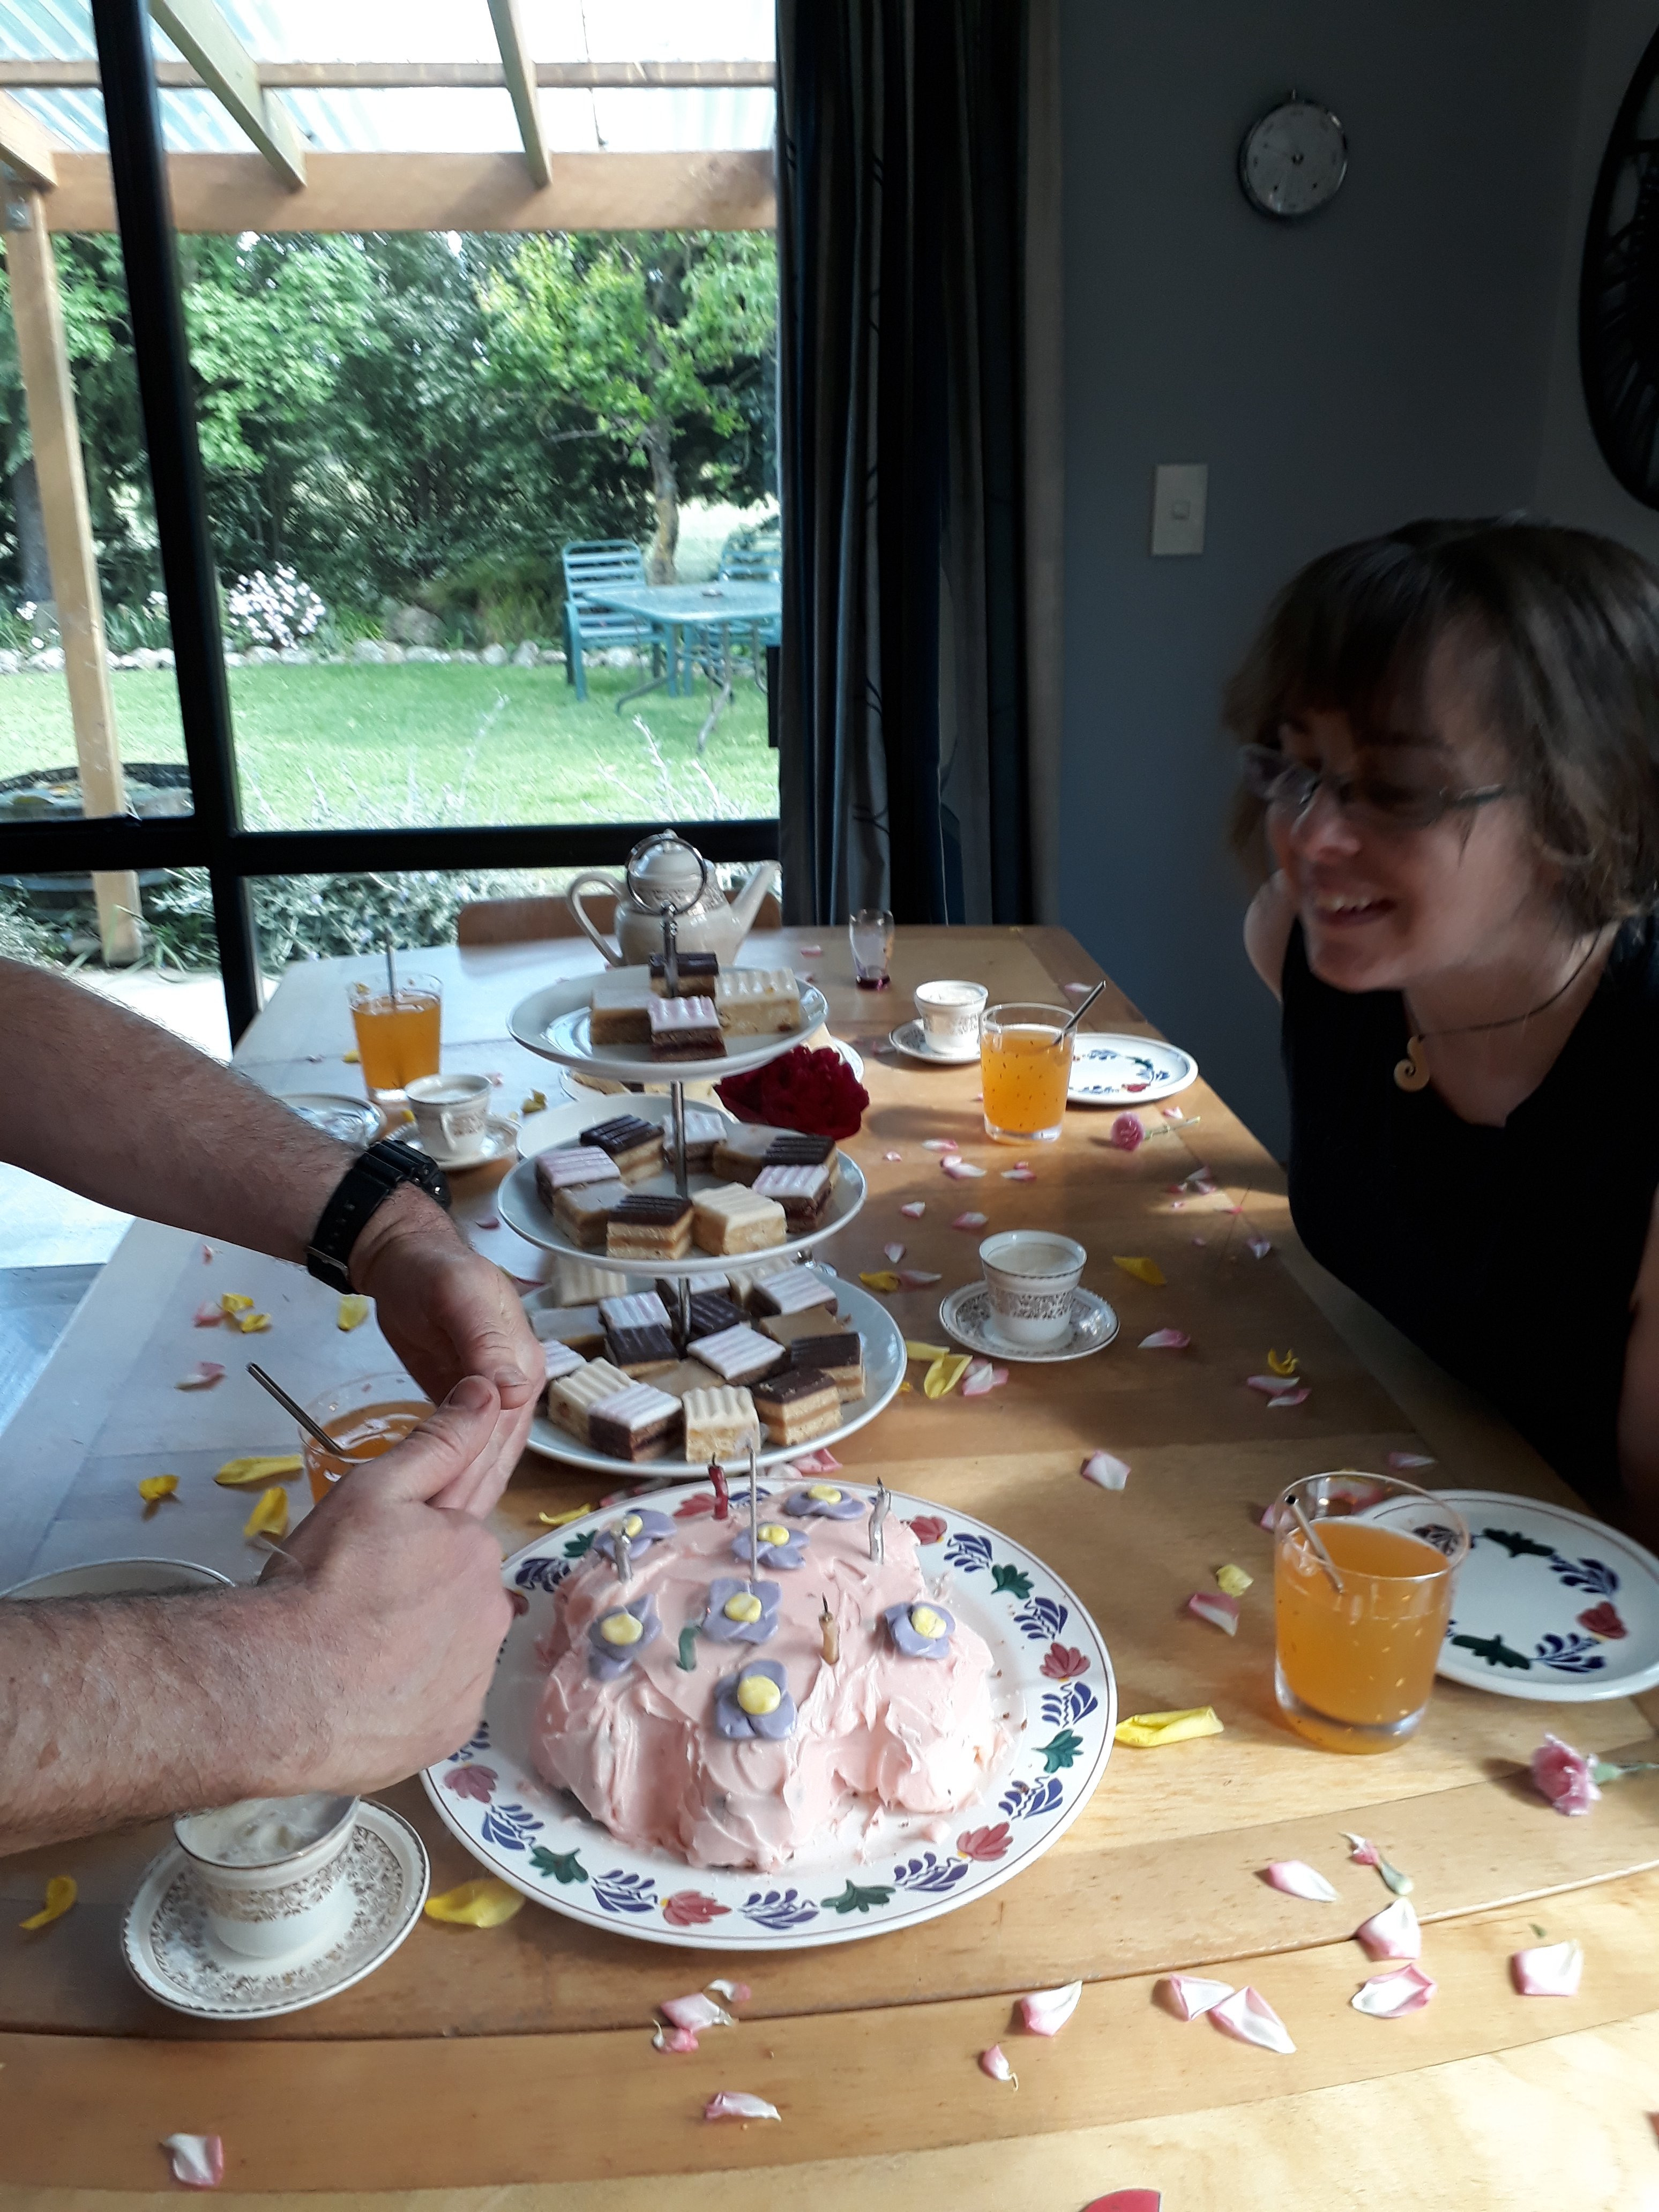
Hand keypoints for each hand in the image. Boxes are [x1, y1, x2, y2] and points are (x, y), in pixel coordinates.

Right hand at [267, 1377, 514, 1791]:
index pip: (461, 1527)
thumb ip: (438, 1442)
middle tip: (355, 1601)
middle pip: (456, 1587)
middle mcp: (491, 1604)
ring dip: (419, 1640)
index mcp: (473, 1542)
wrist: (281, 1689)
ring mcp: (478, 1671)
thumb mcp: (373, 1491)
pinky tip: (372, 1691)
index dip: (423, 1537)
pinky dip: (415, 1693)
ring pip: (451, 1643)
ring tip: (357, 1649)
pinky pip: (442, 1698)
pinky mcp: (459, 1725)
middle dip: (417, 1588)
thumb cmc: (320, 1582)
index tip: (385, 1565)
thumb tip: (491, 1392)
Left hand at [348, 1186, 544, 1513]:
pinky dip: (457, 1472)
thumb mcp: (458, 1294)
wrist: (404, 1256)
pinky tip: (441, 1502)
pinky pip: (469, 1444)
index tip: (449, 1509)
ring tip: (440, 1533)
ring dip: (468, 1490)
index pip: (505, 1428)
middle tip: (436, 1536)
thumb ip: (484, 1340)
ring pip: (488, 1454)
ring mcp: (496, 1393)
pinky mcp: (467, 1398)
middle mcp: (519, 1383)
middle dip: (471, 1490)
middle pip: (499, 1448)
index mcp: (523, 1362)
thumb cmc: (431, 1270)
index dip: (477, 1469)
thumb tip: (514, 1392)